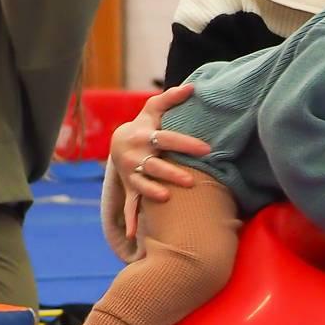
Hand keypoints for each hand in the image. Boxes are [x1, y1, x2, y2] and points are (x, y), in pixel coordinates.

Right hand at [110, 84, 210, 235]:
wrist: (117, 143)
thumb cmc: (145, 125)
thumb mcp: (153, 109)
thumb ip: (172, 98)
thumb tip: (193, 87)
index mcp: (144, 136)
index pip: (168, 139)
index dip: (187, 143)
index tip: (207, 149)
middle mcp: (136, 156)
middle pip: (155, 165)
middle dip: (171, 173)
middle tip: (191, 180)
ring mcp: (131, 174)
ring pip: (142, 184)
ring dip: (152, 192)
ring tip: (166, 198)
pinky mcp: (130, 188)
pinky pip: (130, 206)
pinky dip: (131, 221)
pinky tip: (135, 237)